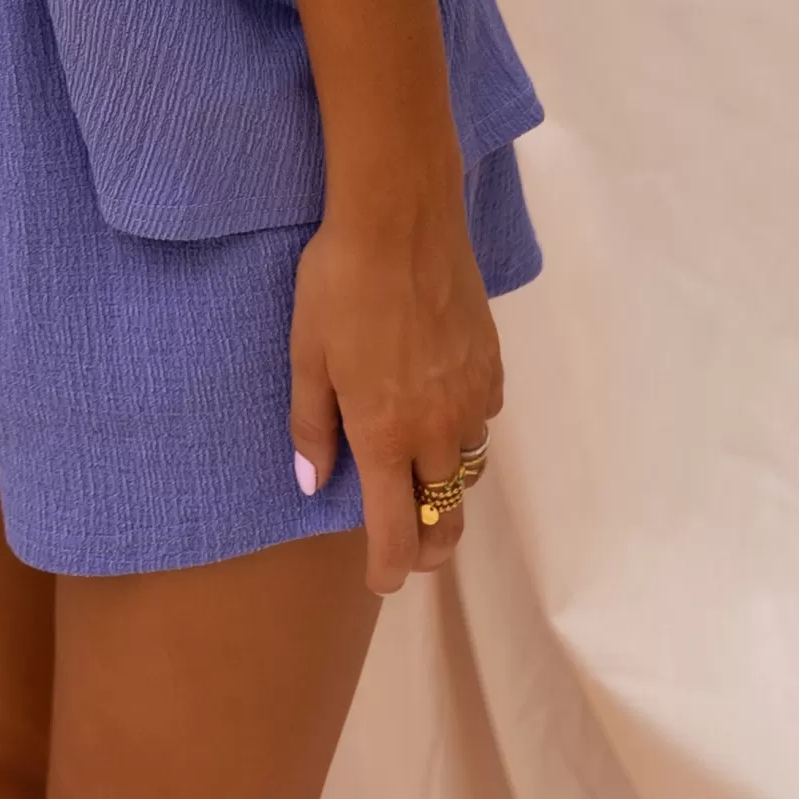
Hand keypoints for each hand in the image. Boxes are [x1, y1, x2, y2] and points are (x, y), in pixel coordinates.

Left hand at [288, 191, 502, 596]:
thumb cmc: (338, 282)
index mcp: (386, 434)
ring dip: (447, 485)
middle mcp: (438, 427)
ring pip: (467, 467)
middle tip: (412, 551)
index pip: (396, 530)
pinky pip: (483, 419)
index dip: (390, 567)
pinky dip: (465, 432)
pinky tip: (443, 412)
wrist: (401, 218)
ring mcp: (472, 396)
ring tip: (424, 479)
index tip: (383, 580)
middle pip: (446, 514)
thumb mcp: (306, 353)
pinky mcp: (492, 363)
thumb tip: (312, 484)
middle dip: (429, 544)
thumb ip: (311, 426)